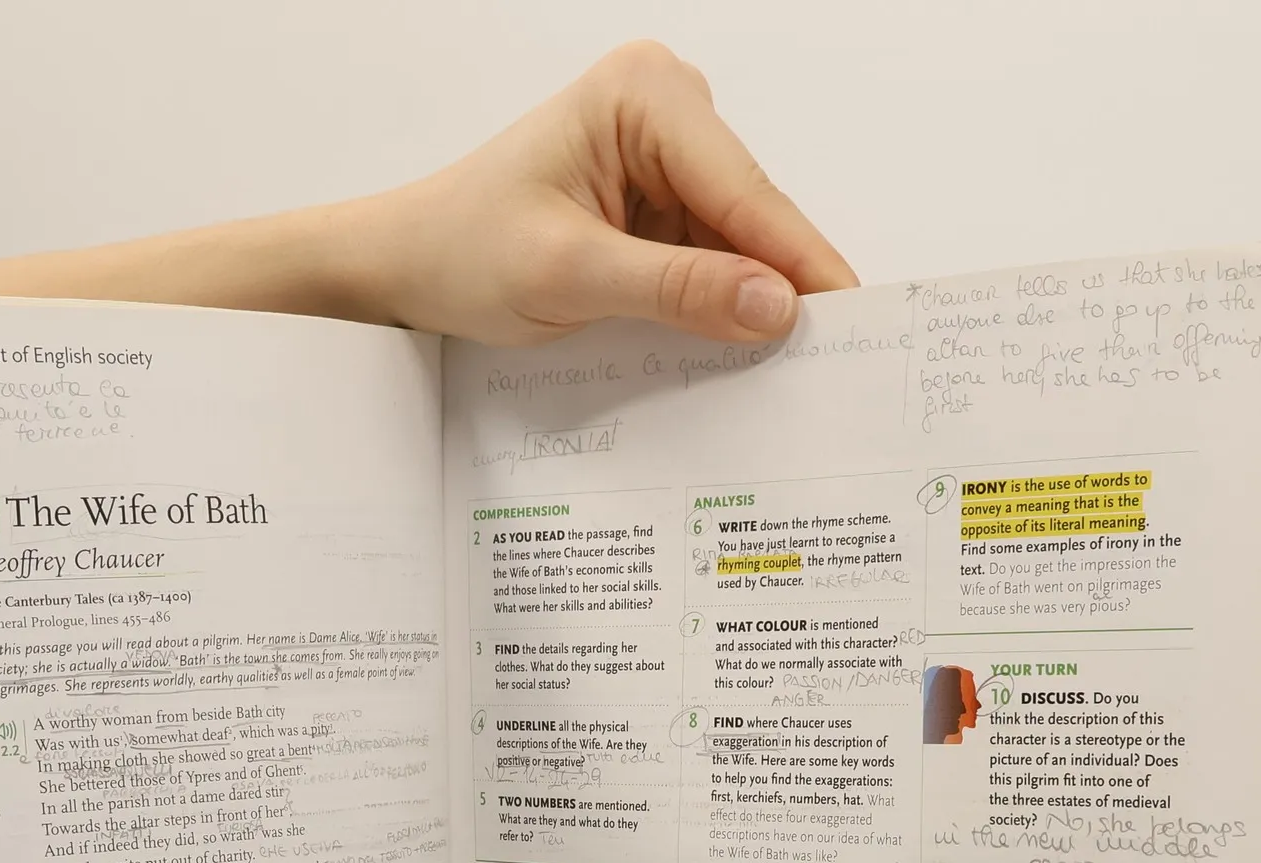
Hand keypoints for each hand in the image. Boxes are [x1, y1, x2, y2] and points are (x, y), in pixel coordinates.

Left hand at [369, 42, 856, 344]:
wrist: (408, 262)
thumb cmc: (462, 252)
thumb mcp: (569, 278)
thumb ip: (675, 289)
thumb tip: (773, 305)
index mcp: (643, 95)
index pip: (744, 190)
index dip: (799, 260)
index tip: (852, 316)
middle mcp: (664, 106)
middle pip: (751, 212)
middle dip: (778, 283)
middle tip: (829, 361)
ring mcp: (665, 150)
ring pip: (737, 239)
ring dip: (747, 299)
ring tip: (782, 368)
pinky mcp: (657, 195)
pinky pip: (709, 253)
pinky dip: (718, 299)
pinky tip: (731, 343)